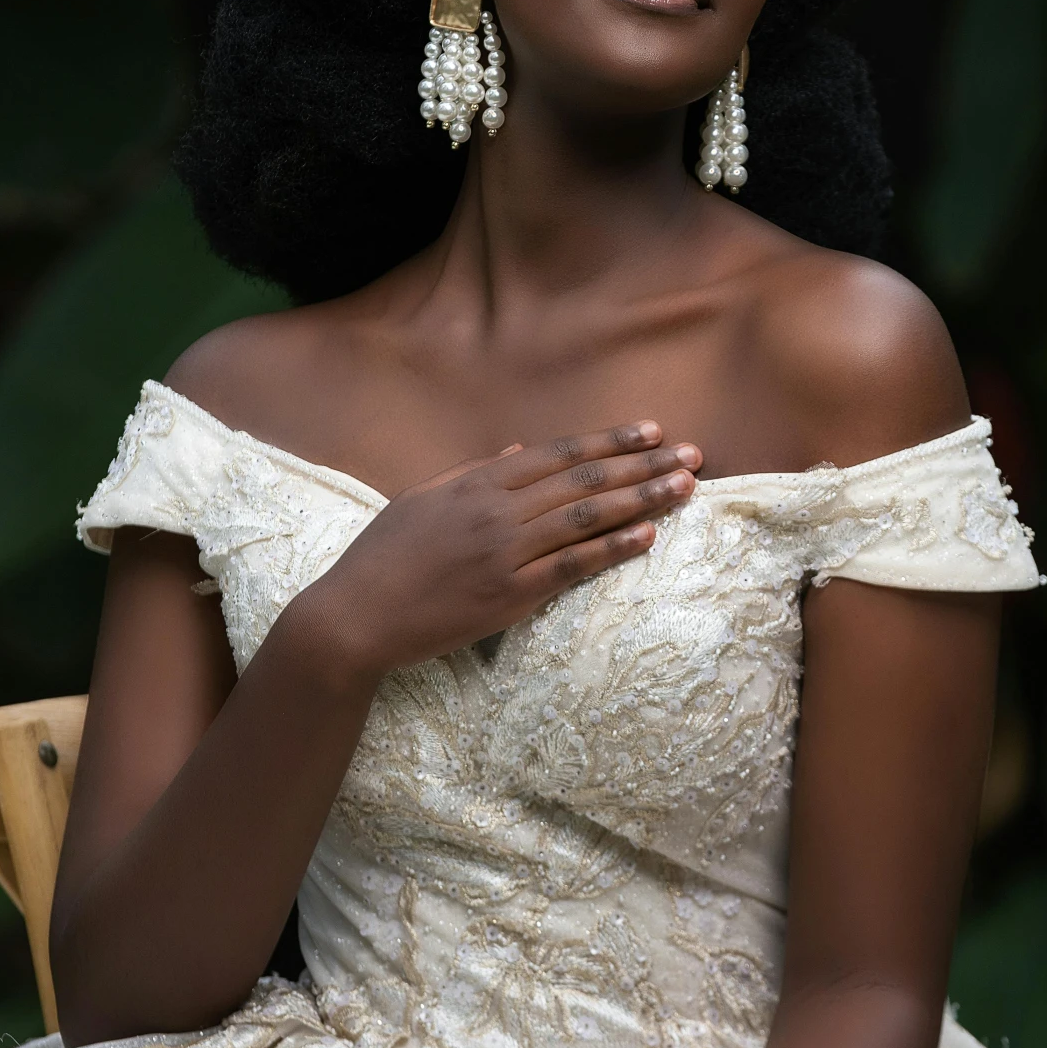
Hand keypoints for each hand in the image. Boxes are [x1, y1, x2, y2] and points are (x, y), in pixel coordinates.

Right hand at [289, 427, 699, 682]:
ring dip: (643, 500)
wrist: (354, 614)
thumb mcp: (425, 499)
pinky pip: (572, 567)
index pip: (560, 454)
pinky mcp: (509, 595)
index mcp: (478, 481)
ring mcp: (505, 552)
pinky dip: (612, 549)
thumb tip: (516, 451)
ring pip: (587, 517)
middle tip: (692, 455)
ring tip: (685, 488)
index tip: (652, 432)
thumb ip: (476, 474)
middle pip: (586, 480)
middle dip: (644, 465)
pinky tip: (648, 537)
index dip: (610, 441)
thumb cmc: (384, 556)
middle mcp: (498, 510)